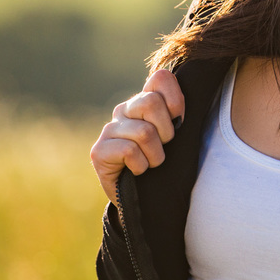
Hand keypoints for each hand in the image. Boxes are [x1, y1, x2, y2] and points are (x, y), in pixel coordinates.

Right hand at [90, 69, 184, 203]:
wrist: (144, 200)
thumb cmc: (165, 166)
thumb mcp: (178, 138)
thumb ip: (179, 116)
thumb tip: (181, 109)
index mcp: (144, 100)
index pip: (161, 78)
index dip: (175, 99)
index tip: (179, 120)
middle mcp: (124, 110)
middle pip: (152, 103)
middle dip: (167, 132)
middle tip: (164, 147)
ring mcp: (109, 130)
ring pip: (144, 132)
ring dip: (155, 156)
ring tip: (151, 164)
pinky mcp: (98, 151)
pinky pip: (130, 151)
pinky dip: (141, 166)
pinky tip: (137, 172)